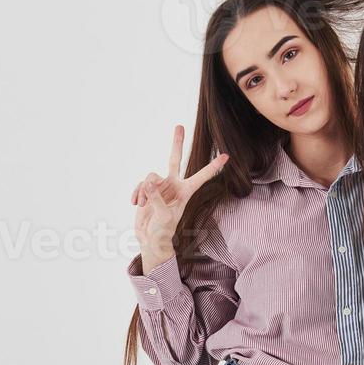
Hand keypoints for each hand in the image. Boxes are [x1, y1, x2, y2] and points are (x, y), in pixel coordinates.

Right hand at [131, 125, 227, 270]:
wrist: (150, 239)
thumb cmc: (162, 231)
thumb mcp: (163, 216)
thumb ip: (156, 197)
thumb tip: (148, 182)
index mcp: (185, 192)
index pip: (201, 177)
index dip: (214, 167)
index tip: (227, 155)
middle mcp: (174, 185)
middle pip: (175, 159)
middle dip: (177, 143)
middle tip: (180, 125)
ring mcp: (160, 186)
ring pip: (150, 177)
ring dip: (144, 191)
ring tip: (143, 205)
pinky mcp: (147, 190)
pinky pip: (140, 185)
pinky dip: (136, 193)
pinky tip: (135, 204)